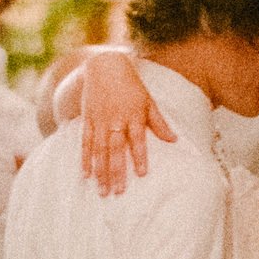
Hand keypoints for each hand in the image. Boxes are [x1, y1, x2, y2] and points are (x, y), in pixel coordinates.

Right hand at [80, 51, 176, 195]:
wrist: (105, 65)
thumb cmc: (131, 85)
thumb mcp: (148, 101)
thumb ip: (159, 122)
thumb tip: (174, 140)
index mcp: (133, 115)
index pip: (137, 140)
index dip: (139, 156)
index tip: (141, 174)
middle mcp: (115, 120)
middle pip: (115, 149)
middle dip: (116, 172)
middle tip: (118, 192)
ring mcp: (99, 121)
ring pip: (99, 150)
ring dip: (100, 172)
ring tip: (102, 190)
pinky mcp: (88, 120)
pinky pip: (85, 143)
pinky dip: (85, 159)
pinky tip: (85, 174)